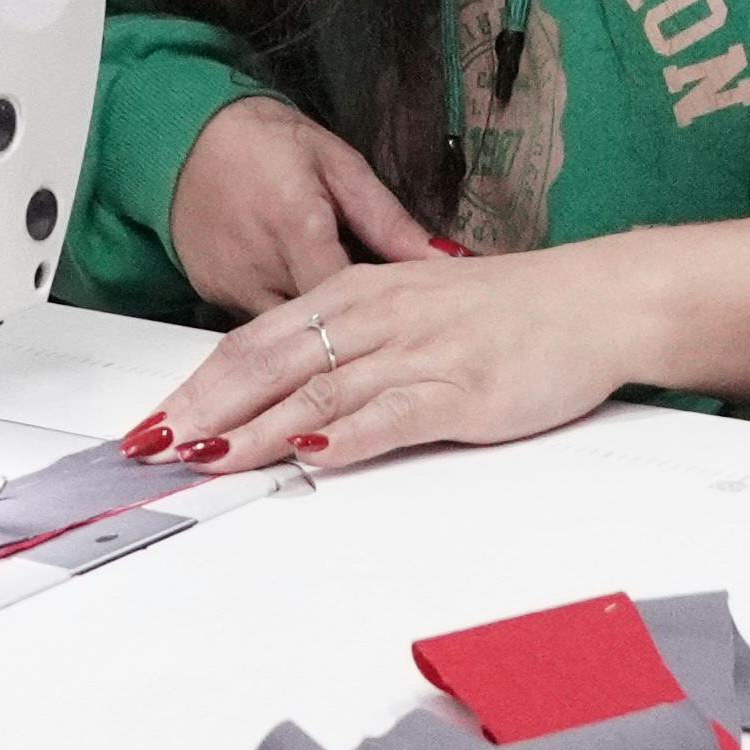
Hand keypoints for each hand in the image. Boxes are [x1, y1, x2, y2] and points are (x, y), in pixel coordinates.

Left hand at [130, 235, 645, 473]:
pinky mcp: (458, 390)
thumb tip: (288, 393)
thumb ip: (353, 344)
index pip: (256, 338)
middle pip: (269, 362)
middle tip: (154, 446)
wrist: (595, 301)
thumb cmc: (509, 311)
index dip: (198, 381)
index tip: (156, 419)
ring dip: (255, 430)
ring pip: (316, 390)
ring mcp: (417, 353)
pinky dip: (344, 435)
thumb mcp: (415, 308)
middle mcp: (379, 315)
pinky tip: (310, 453)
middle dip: (204, 408)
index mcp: (360, 290)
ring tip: (208, 459)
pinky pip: (389, 414)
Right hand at [163, 93, 441, 315]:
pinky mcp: (210, 296)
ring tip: (339, 319)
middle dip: (350, 335)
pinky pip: (257, 325)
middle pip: (318, 330)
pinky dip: (282, 326)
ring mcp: (231, 285)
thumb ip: (388, 220)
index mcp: (298, 224)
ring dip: (314, 334)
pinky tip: (294, 304)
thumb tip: (441, 257)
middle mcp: (261, 263)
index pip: (349, 298)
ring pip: (286, 338)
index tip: (405, 319)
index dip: (381, 317)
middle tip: (379, 331)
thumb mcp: (338, 164)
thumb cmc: (267, 141)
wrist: (185, 137)